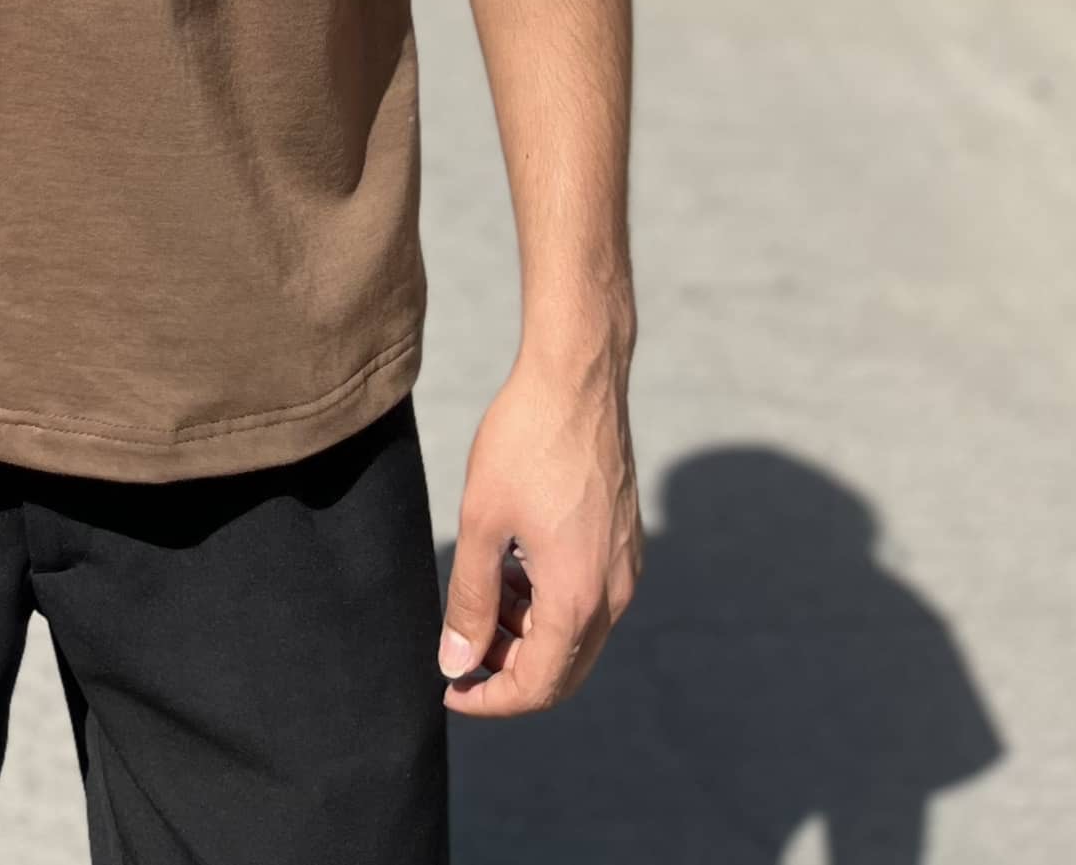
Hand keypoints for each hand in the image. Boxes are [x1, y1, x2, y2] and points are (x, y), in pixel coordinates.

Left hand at [437, 348, 642, 715]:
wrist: (577, 377)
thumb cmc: (525, 441)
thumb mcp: (481, 521)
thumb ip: (469, 599)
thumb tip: (456, 662)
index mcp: (577, 596)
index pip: (538, 685)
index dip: (491, 699)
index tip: (450, 689)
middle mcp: (614, 592)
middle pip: (563, 670)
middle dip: (509, 671)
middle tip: (461, 648)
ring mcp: (625, 567)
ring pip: (577, 635)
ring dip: (528, 634)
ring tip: (482, 594)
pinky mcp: (624, 542)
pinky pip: (589, 599)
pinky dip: (549, 603)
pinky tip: (513, 566)